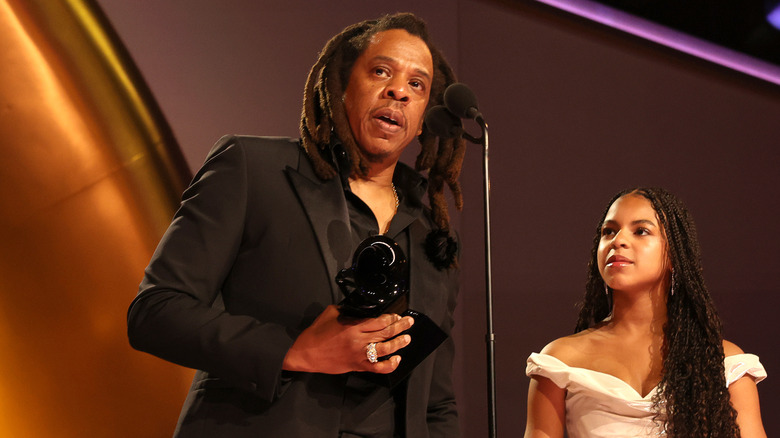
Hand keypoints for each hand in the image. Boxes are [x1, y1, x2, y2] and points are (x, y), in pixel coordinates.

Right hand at [282, 305, 413, 373]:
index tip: (397, 316)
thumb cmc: (317, 333)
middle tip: (409, 323)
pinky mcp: (357, 366)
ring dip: (398, 344)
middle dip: (400, 327)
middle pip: (385, 333)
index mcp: (353, 327)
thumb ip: (347, 310)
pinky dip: (389, 365)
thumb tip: (359, 307)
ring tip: (407, 339)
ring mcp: (359, 355)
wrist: (306, 353)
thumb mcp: (331, 313)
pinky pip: (377, 368)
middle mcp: (358, 341)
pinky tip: (396, 359)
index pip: (379, 321)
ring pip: (385, 350)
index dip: (391, 318)